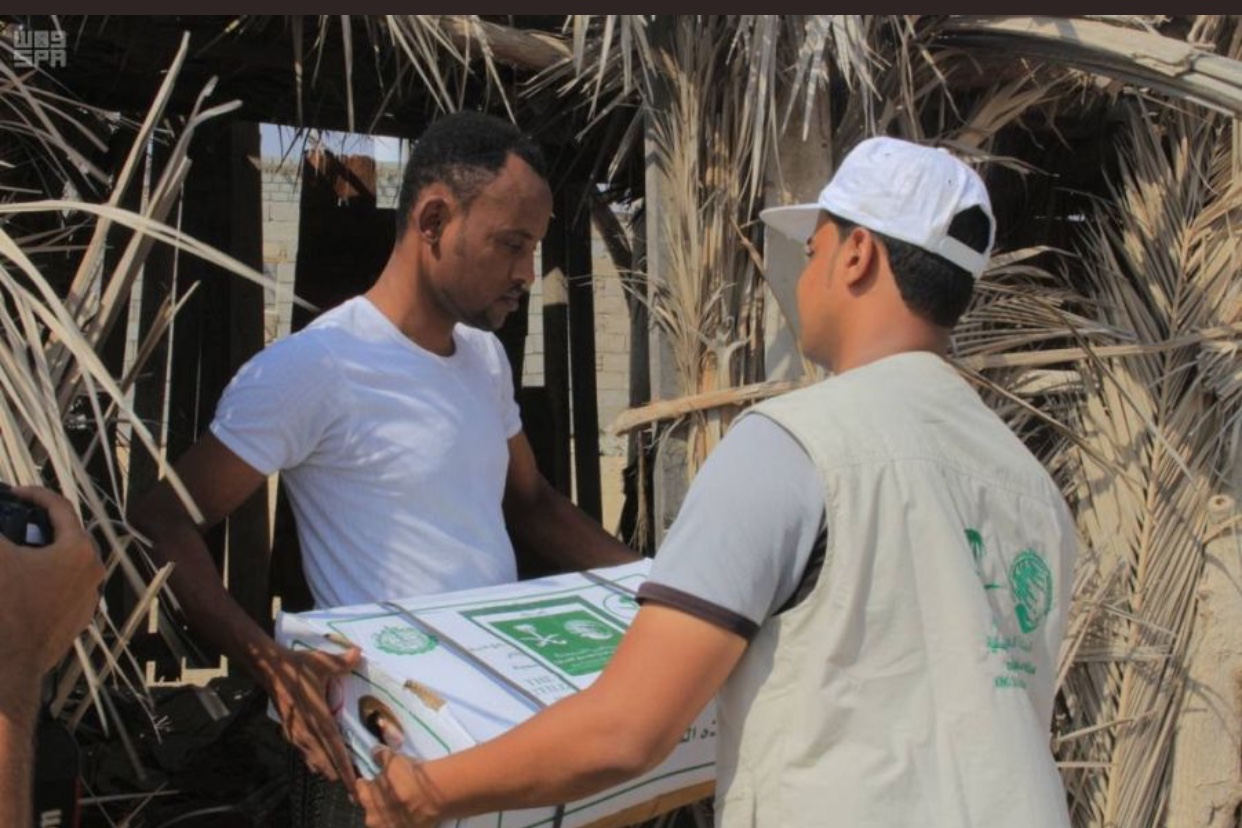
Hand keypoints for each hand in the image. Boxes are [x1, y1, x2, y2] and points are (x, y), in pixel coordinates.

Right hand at [0, 486, 102, 676]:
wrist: (6, 667)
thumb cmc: (3, 608)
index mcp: (79, 551)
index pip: (60, 507)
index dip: (34, 494)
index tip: (14, 492)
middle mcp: (92, 574)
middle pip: (66, 536)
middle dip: (39, 526)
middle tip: (15, 522)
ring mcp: (86, 601)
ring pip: (64, 565)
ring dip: (40, 554)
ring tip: (15, 553)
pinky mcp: (74, 623)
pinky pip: (60, 591)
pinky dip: (41, 580)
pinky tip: (18, 584)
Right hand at [264, 643, 361, 790]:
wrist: (268, 670)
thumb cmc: (297, 667)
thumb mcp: (322, 662)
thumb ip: (342, 661)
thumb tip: (359, 652)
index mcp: (318, 719)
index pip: (335, 750)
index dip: (345, 769)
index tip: (355, 786)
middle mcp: (307, 733)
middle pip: (326, 764)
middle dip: (341, 776)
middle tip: (358, 786)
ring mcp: (297, 735)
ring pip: (315, 762)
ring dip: (329, 769)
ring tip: (346, 776)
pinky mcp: (290, 734)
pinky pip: (306, 754)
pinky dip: (318, 761)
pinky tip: (326, 762)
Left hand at [357, 745, 442, 827]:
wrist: (435, 795)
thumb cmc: (411, 776)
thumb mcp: (394, 760)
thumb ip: (381, 756)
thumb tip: (374, 751)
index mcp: (366, 799)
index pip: (360, 789)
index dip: (364, 783)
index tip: (368, 779)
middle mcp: (373, 818)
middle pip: (370, 807)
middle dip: (375, 800)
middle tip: (385, 791)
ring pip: (384, 819)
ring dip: (388, 811)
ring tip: (398, 802)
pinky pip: (399, 825)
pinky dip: (401, 819)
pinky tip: (408, 811)